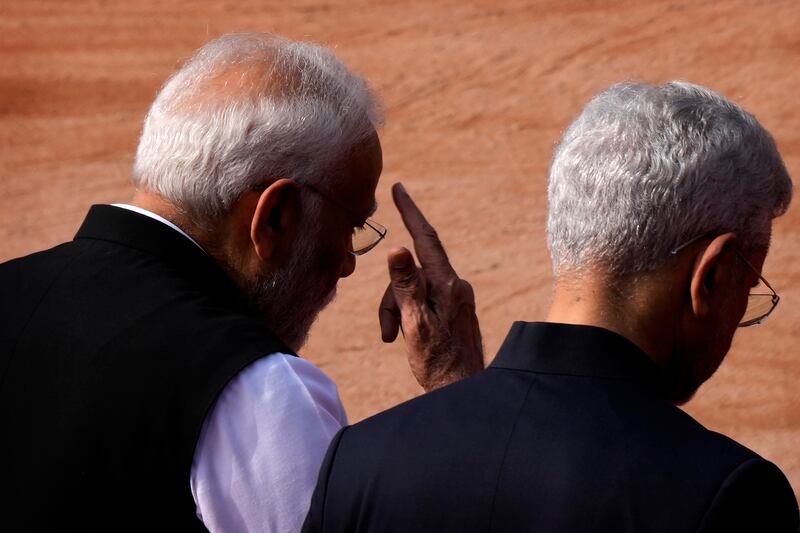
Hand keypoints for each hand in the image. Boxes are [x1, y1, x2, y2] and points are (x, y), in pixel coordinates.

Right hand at [379, 183, 483, 391]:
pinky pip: (425, 301)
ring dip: (398, 311)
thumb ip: (406, 285)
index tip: (399, 189)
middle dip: (392, 296)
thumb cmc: (438, 362)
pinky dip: (410, 315)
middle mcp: (457, 286)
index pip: (426, 239)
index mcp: (448, 286)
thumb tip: (397, 248)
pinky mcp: (455, 309)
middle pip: (412, 274)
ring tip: (396, 338)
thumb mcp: (415, 323)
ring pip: (415, 289)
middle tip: (386, 331)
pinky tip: (408, 338)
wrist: (463, 390)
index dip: (410, 212)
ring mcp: (457, 298)